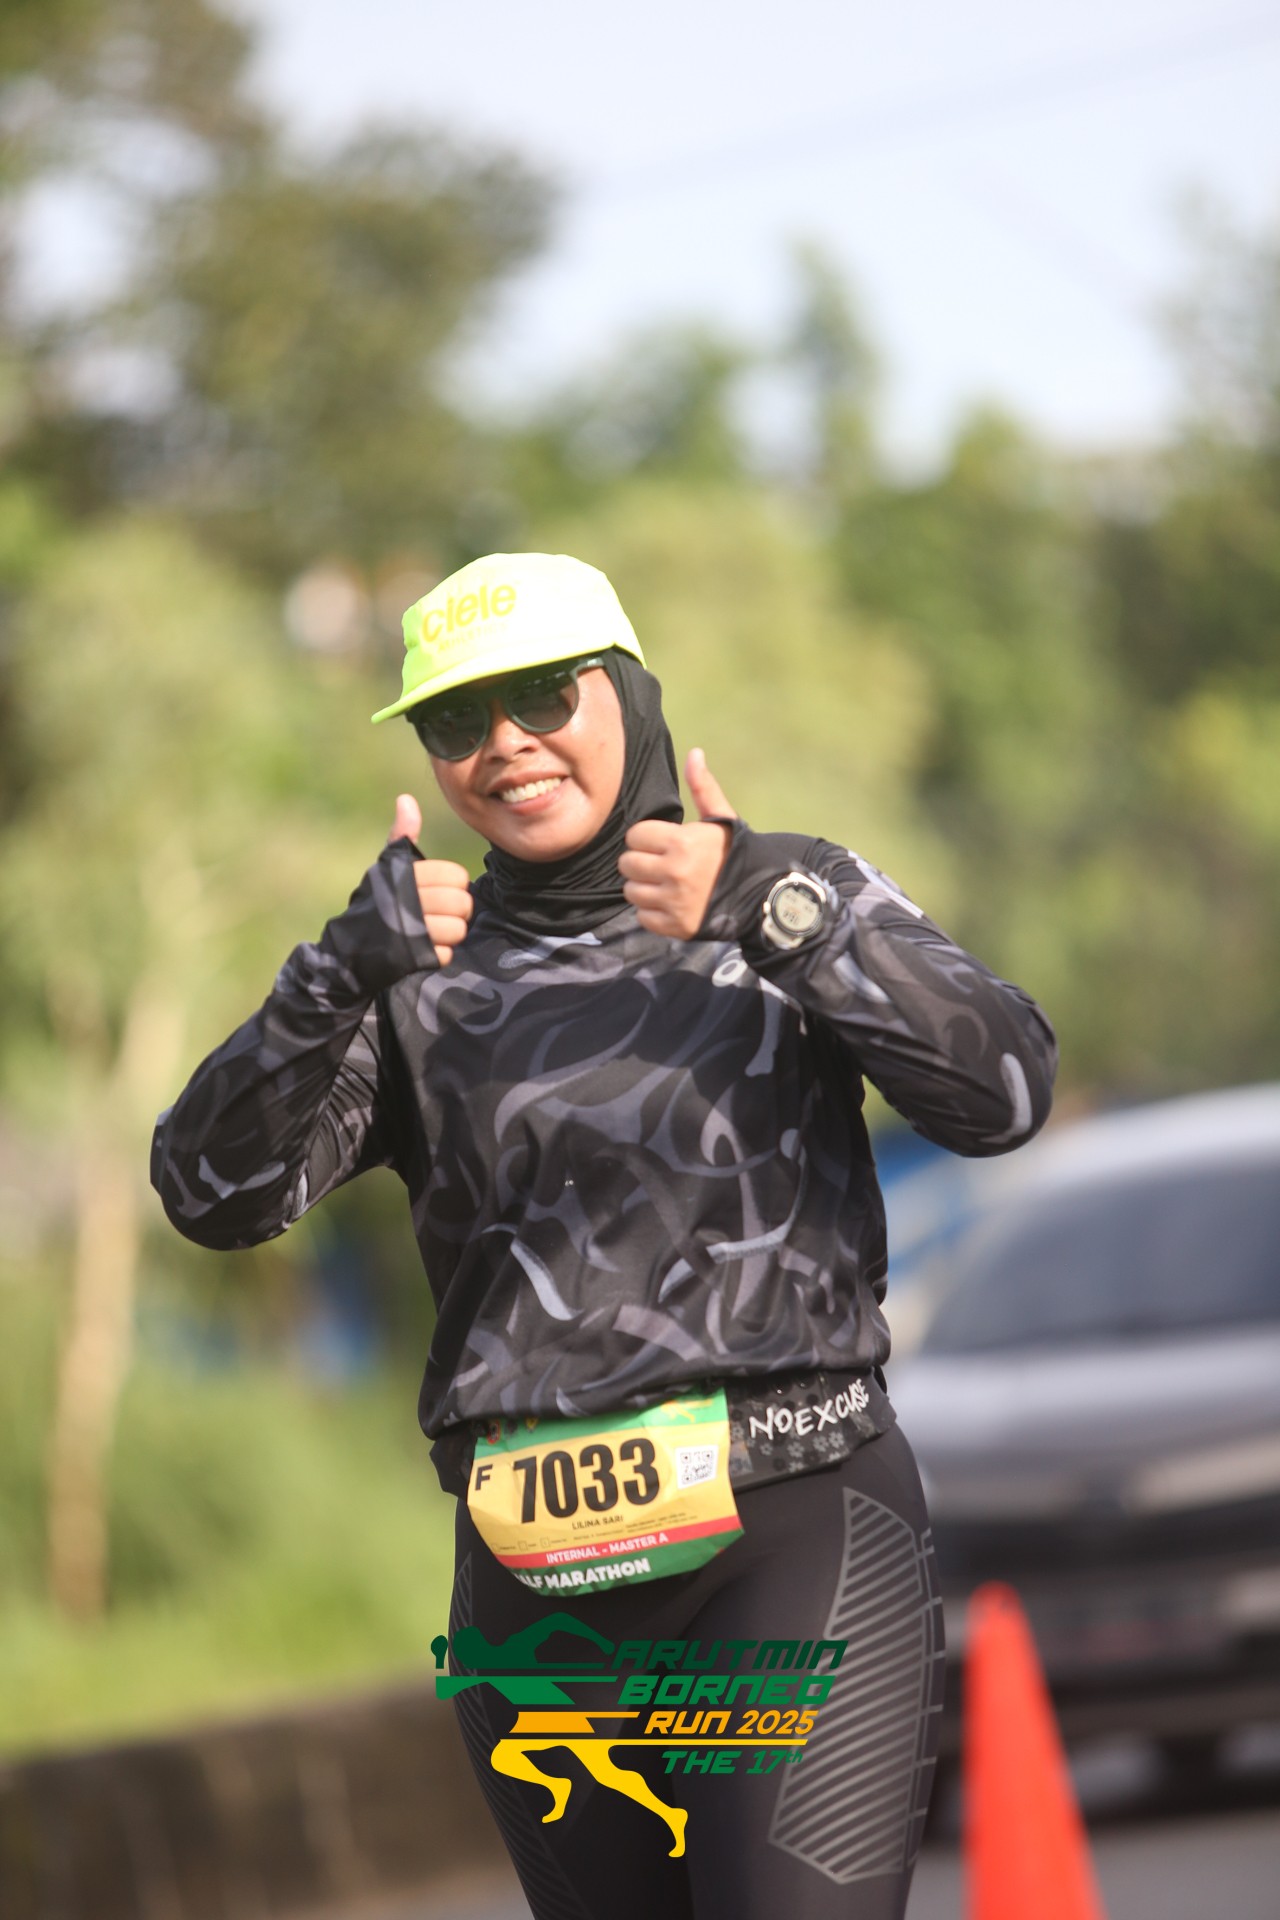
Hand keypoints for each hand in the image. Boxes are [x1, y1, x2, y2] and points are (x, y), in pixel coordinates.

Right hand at [387, 794, 471, 965]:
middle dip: (455, 911)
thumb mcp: (386, 866)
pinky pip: (446, 954)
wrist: (348, 949)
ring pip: (458, 930)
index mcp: (406, 874)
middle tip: (438, 913)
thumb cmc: (376, 900)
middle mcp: (408, 900)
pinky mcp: (412, 957)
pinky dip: (436, 955)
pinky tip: (421, 949)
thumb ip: (401, 836)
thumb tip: (406, 799)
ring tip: (430, 931)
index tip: (439, 890)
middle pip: (462, 904)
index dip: (453, 885)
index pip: (457, 876)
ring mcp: (410, 930)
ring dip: (448, 935)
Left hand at [618, 748, 736, 938]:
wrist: (764, 896)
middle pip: (627, 864)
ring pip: (631, 891)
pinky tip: (670, 903)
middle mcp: (675, 871)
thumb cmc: (738, 853)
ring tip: (664, 884)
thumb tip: (694, 752)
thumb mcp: (722, 819)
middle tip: (660, 864)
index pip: (635, 836)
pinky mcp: (676, 926)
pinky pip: (643, 917)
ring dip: (643, 887)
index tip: (662, 843)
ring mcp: (674, 901)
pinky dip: (652, 912)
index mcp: (683, 841)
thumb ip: (703, 788)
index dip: (647, 838)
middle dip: (641, 862)